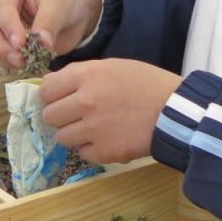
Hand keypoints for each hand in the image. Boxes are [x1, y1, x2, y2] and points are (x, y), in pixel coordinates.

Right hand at [0, 0, 102, 68]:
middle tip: (20, 60)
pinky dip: (5, 64)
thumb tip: (41, 45)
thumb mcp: (60, 3)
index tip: (21, 44)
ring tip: (24, 64)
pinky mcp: (2, 43)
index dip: (8, 26)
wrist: (75, 8)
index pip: (0, 6)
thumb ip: (49, 22)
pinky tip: (22, 65)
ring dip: (1, 58)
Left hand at [39, 59, 180, 163]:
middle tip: (79, 115)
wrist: (175, 111)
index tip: (61, 100)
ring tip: (96, 128)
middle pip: (50, 116)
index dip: (52, 96)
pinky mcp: (105, 152)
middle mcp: (85, 102)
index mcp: (86, 76)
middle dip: (62, 116)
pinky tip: (108, 139)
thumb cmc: (146, 83)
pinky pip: (82, 154)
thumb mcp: (112, 66)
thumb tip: (49, 84)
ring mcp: (94, 129)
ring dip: (75, 134)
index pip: (46, 91)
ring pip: (63, 138)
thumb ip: (80, 74)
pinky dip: (92, 149)